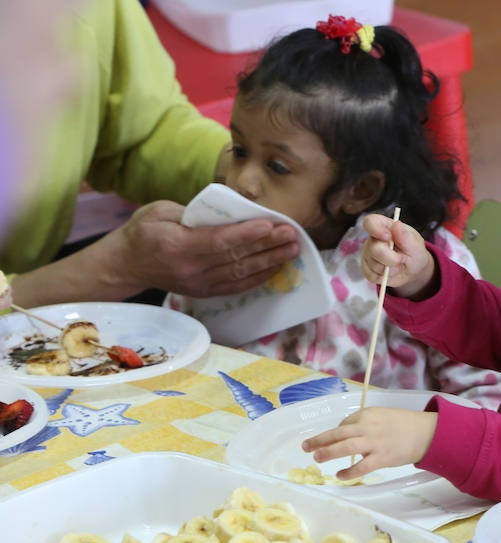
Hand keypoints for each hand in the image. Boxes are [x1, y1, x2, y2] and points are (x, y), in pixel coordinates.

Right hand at [114, 200, 300, 297]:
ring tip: (292, 249)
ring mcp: (199, 285)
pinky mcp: (206, 293)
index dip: (247, 235)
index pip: (219, 242)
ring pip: (241, 274)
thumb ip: (193, 213)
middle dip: (267, 246)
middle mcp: (191, 270)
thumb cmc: (144, 231)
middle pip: (236, 259)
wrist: (127, 265)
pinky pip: (237, 287)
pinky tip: (276, 266)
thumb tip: (229, 213)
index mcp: (177, 247)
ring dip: (270, 262)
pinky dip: (259, 277)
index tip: (271, 225)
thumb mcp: (159, 211)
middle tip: (292, 235)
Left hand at [302, 407, 437, 480]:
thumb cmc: (407, 424)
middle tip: (305, 446)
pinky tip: (339, 475)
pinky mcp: (382, 458)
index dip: (335, 433)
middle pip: (338, 433)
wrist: (428, 433)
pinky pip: (361, 467)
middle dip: (319, 440)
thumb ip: (367, 424)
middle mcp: (368, 427)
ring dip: (328, 452)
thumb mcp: (384, 416)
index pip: (345, 423)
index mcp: (368, 414)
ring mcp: (374, 443)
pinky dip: (348, 472)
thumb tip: (350, 435)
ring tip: (316, 458)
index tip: (331, 440)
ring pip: (345, 447)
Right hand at [361, 214, 435, 299]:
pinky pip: (372, 276)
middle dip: (391, 259)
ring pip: (374, 265)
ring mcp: (368, 254)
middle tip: (403, 260)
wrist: (413, 270)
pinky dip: (385, 277)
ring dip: (391, 269)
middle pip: (374, 249)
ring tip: (399, 265)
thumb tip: (397, 225)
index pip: (370, 222)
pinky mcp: (367, 269)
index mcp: (384, 227)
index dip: (375, 229)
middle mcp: (373, 239)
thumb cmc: (414, 253)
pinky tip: (392, 272)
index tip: (387, 237)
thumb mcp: (416, 245)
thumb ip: (406, 237)